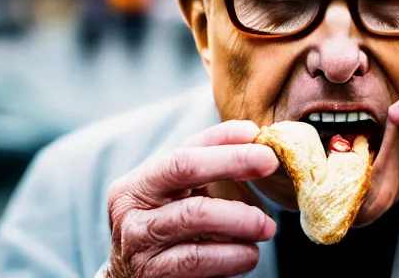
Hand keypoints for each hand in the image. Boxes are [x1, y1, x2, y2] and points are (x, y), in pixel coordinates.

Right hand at [105, 120, 278, 276]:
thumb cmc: (166, 235)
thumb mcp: (177, 200)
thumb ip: (205, 170)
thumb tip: (251, 137)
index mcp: (137, 184)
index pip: (182, 151)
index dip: (221, 140)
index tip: (256, 134)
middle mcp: (130, 208)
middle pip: (184, 169)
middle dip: (231, 160)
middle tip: (269, 162)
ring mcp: (138, 241)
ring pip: (195, 214)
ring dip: (240, 216)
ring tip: (265, 226)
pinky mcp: (153, 273)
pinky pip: (198, 258)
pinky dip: (231, 255)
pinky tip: (249, 254)